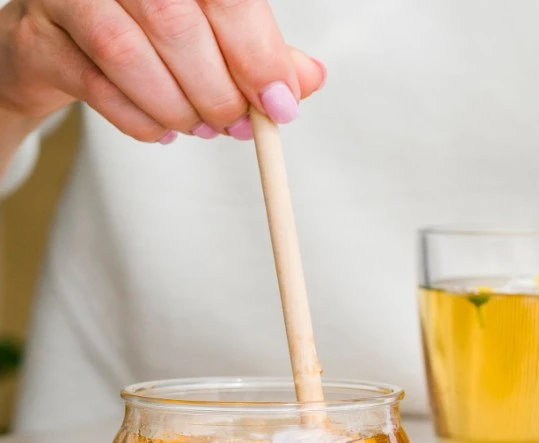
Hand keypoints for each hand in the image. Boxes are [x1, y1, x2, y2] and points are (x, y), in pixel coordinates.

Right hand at [0, 0, 325, 142]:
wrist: (55, 44)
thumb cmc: (143, 31)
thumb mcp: (211, 36)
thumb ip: (259, 53)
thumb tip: (308, 79)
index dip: (257, 52)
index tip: (280, 102)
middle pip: (175, 22)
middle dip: (218, 89)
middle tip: (238, 124)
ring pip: (127, 53)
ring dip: (178, 107)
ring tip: (200, 127)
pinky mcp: (37, 39)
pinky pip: (95, 87)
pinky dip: (140, 121)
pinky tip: (163, 130)